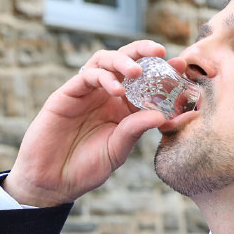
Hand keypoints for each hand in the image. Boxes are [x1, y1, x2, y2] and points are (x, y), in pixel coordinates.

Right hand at [5, 40, 173, 206]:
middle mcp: (105, 95)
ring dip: (123, 60)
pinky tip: (117, 90)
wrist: (52, 182)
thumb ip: (135, 131)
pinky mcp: (66, 94)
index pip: (145, 81)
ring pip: (104, 61)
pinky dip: (104, 78)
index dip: (162, 72)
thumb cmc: (84, 169)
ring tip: (138, 72)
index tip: (181, 67)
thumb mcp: (117, 151)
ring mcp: (86, 93)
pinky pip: (86, 76)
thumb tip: (162, 115)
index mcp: (122, 107)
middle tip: (160, 52)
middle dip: (143, 52)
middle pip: (125, 61)